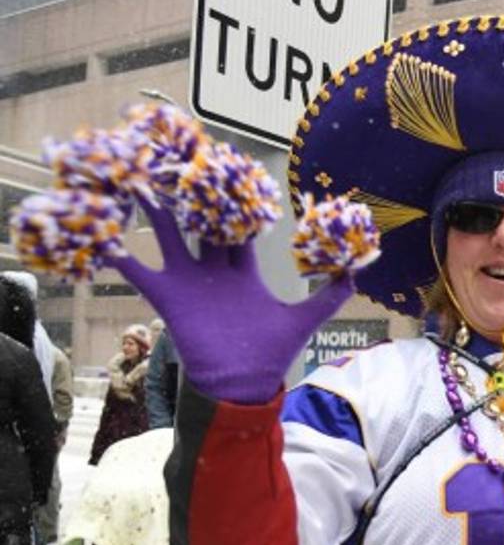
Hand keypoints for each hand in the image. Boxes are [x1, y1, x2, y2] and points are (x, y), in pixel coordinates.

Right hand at [106, 196, 351, 403]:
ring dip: (155, 210)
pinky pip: (139, 273)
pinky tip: (102, 235)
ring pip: (168, 236)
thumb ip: (330, 295)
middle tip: (186, 161)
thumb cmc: (271, 353)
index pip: (240, 229)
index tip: (234, 173)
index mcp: (242, 271)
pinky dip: (119, 256)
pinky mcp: (168, 297)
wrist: (242, 384)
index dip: (238, 204)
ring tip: (142, 178)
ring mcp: (188, 281)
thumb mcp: (303, 319)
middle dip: (195, 196)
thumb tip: (359, 272)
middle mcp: (213, 271)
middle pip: (201, 224)